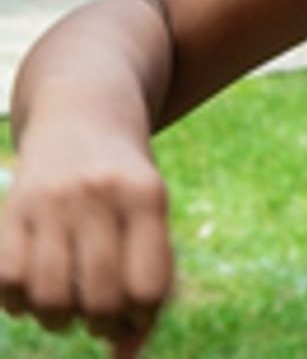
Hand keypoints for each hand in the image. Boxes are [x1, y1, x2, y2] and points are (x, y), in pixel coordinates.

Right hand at [0, 127, 172, 355]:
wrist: (83, 114)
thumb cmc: (126, 184)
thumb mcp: (151, 216)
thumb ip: (147, 283)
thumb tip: (126, 357)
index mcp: (147, 195)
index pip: (148, 288)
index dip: (142, 317)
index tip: (135, 311)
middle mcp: (100, 195)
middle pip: (99, 300)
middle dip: (102, 322)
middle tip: (101, 311)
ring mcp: (51, 202)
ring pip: (50, 301)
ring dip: (59, 318)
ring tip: (69, 301)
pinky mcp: (11, 211)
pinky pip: (9, 286)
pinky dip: (19, 302)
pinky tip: (35, 284)